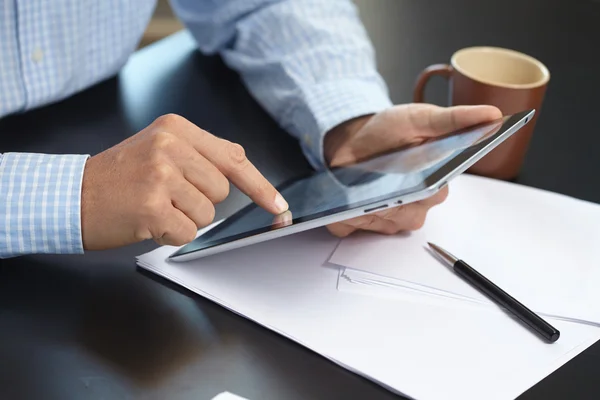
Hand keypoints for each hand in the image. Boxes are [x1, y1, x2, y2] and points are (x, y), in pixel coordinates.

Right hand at [81, 114, 288, 249]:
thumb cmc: (118, 177)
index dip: (260, 185)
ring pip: (207, 215)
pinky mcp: (152, 206)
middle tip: (166, 196)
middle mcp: (170, 147)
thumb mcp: (159, 149)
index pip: (233, 158)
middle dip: (200, 203)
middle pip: (221, 192)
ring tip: (154, 206)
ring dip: (184, 219)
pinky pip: (188, 233)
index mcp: (176, 128)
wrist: (71, 194)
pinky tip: (147, 221)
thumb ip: (199, 157)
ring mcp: (161, 176)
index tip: (277, 205)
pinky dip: (171, 235)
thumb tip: (245, 178)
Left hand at [323, 103, 501, 236]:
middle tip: (384, 173)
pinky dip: (349, 212)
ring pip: (383, 221)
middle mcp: (417, 206)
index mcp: (436, 182)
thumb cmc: (389, 131)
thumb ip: (455, 119)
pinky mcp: (361, 222)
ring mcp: (391, 219)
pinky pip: (355, 225)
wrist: (353, 139)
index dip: (425, 186)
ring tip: (362, 182)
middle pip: (411, 212)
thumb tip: (492, 114)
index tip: (417, 179)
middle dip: (396, 194)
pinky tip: (346, 196)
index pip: (437, 192)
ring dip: (371, 203)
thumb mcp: (421, 118)